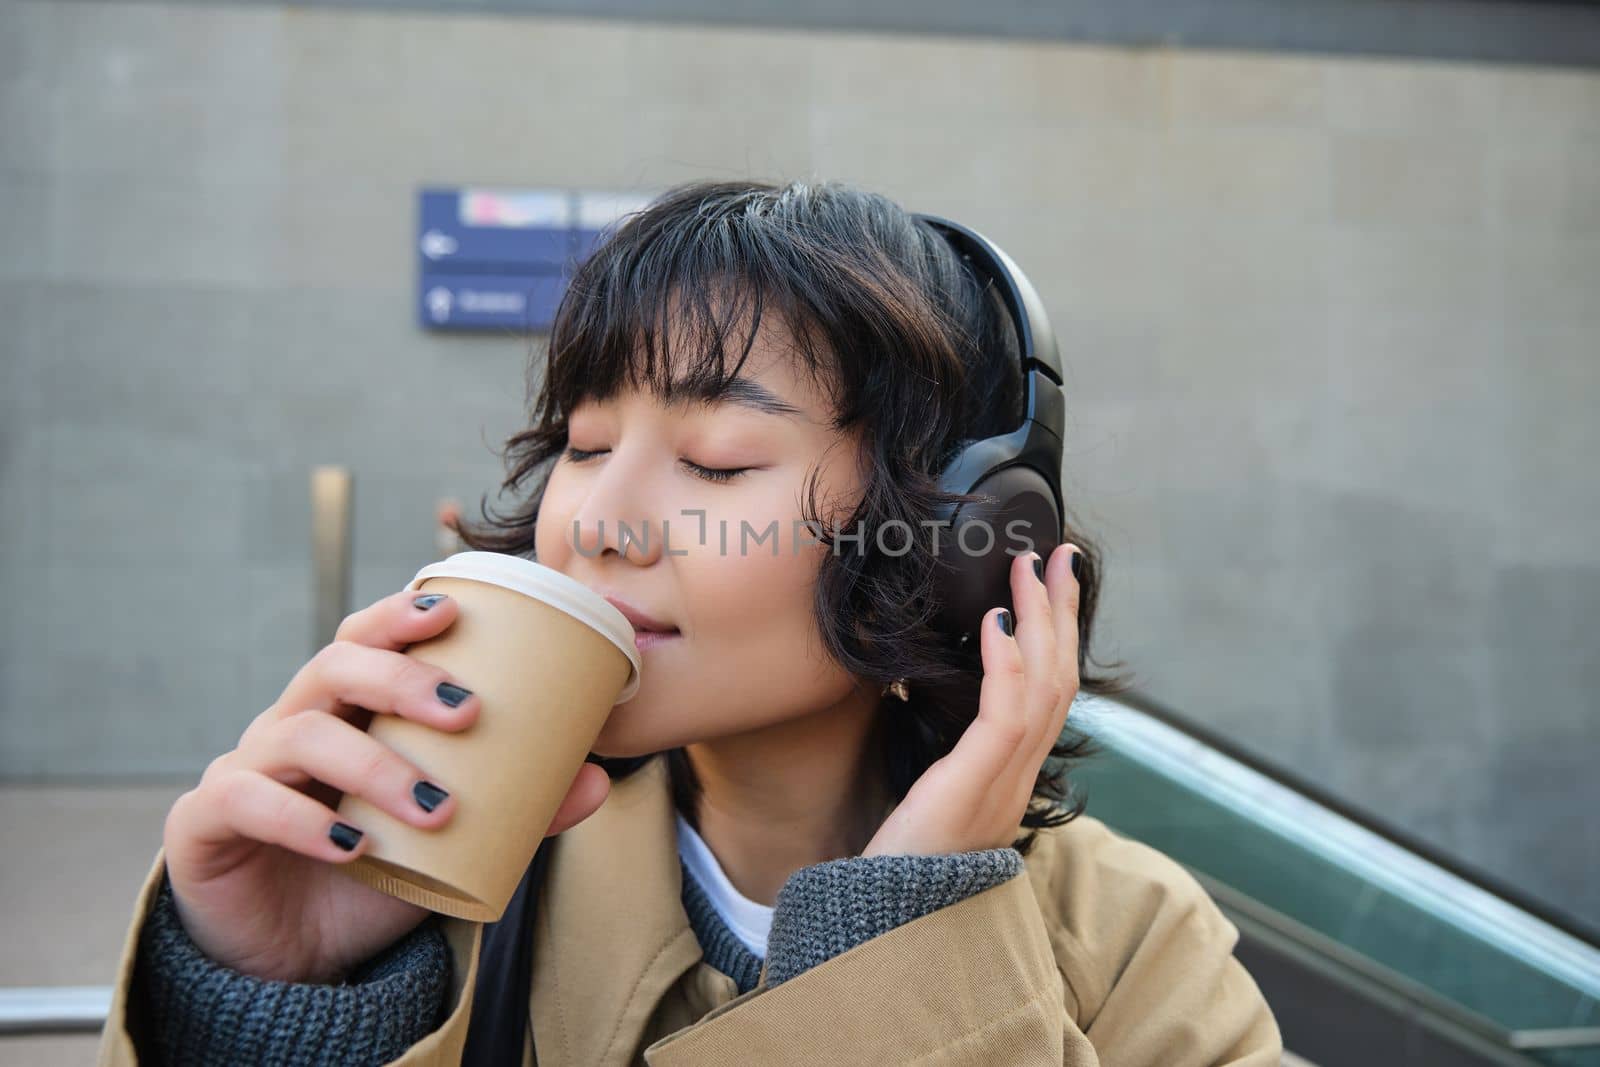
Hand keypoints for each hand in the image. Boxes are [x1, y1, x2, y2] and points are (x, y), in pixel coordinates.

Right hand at [161, 589, 611, 983]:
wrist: (293, 958)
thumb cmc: (372, 874)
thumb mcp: (452, 841)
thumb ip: (520, 809)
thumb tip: (599, 780)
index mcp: (348, 710)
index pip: (366, 639)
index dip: (400, 615)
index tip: (452, 610)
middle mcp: (294, 723)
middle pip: (333, 666)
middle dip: (401, 677)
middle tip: (468, 712)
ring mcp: (245, 768)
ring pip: (300, 733)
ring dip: (375, 764)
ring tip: (434, 807)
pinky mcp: (208, 822)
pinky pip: (248, 802)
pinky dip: (304, 821)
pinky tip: (351, 845)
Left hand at [862, 542, 1080, 857]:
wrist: (882, 925)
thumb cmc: (896, 866)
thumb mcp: (927, 798)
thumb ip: (942, 755)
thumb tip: (916, 691)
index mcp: (1010, 779)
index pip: (1049, 695)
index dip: (1056, 637)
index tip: (1050, 585)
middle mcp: (1018, 779)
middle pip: (1059, 679)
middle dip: (1061, 612)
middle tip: (1059, 554)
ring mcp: (1003, 785)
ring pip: (1044, 686)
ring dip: (1040, 619)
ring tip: (1030, 566)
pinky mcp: (975, 787)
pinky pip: (1005, 715)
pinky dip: (1005, 662)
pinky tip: (996, 622)